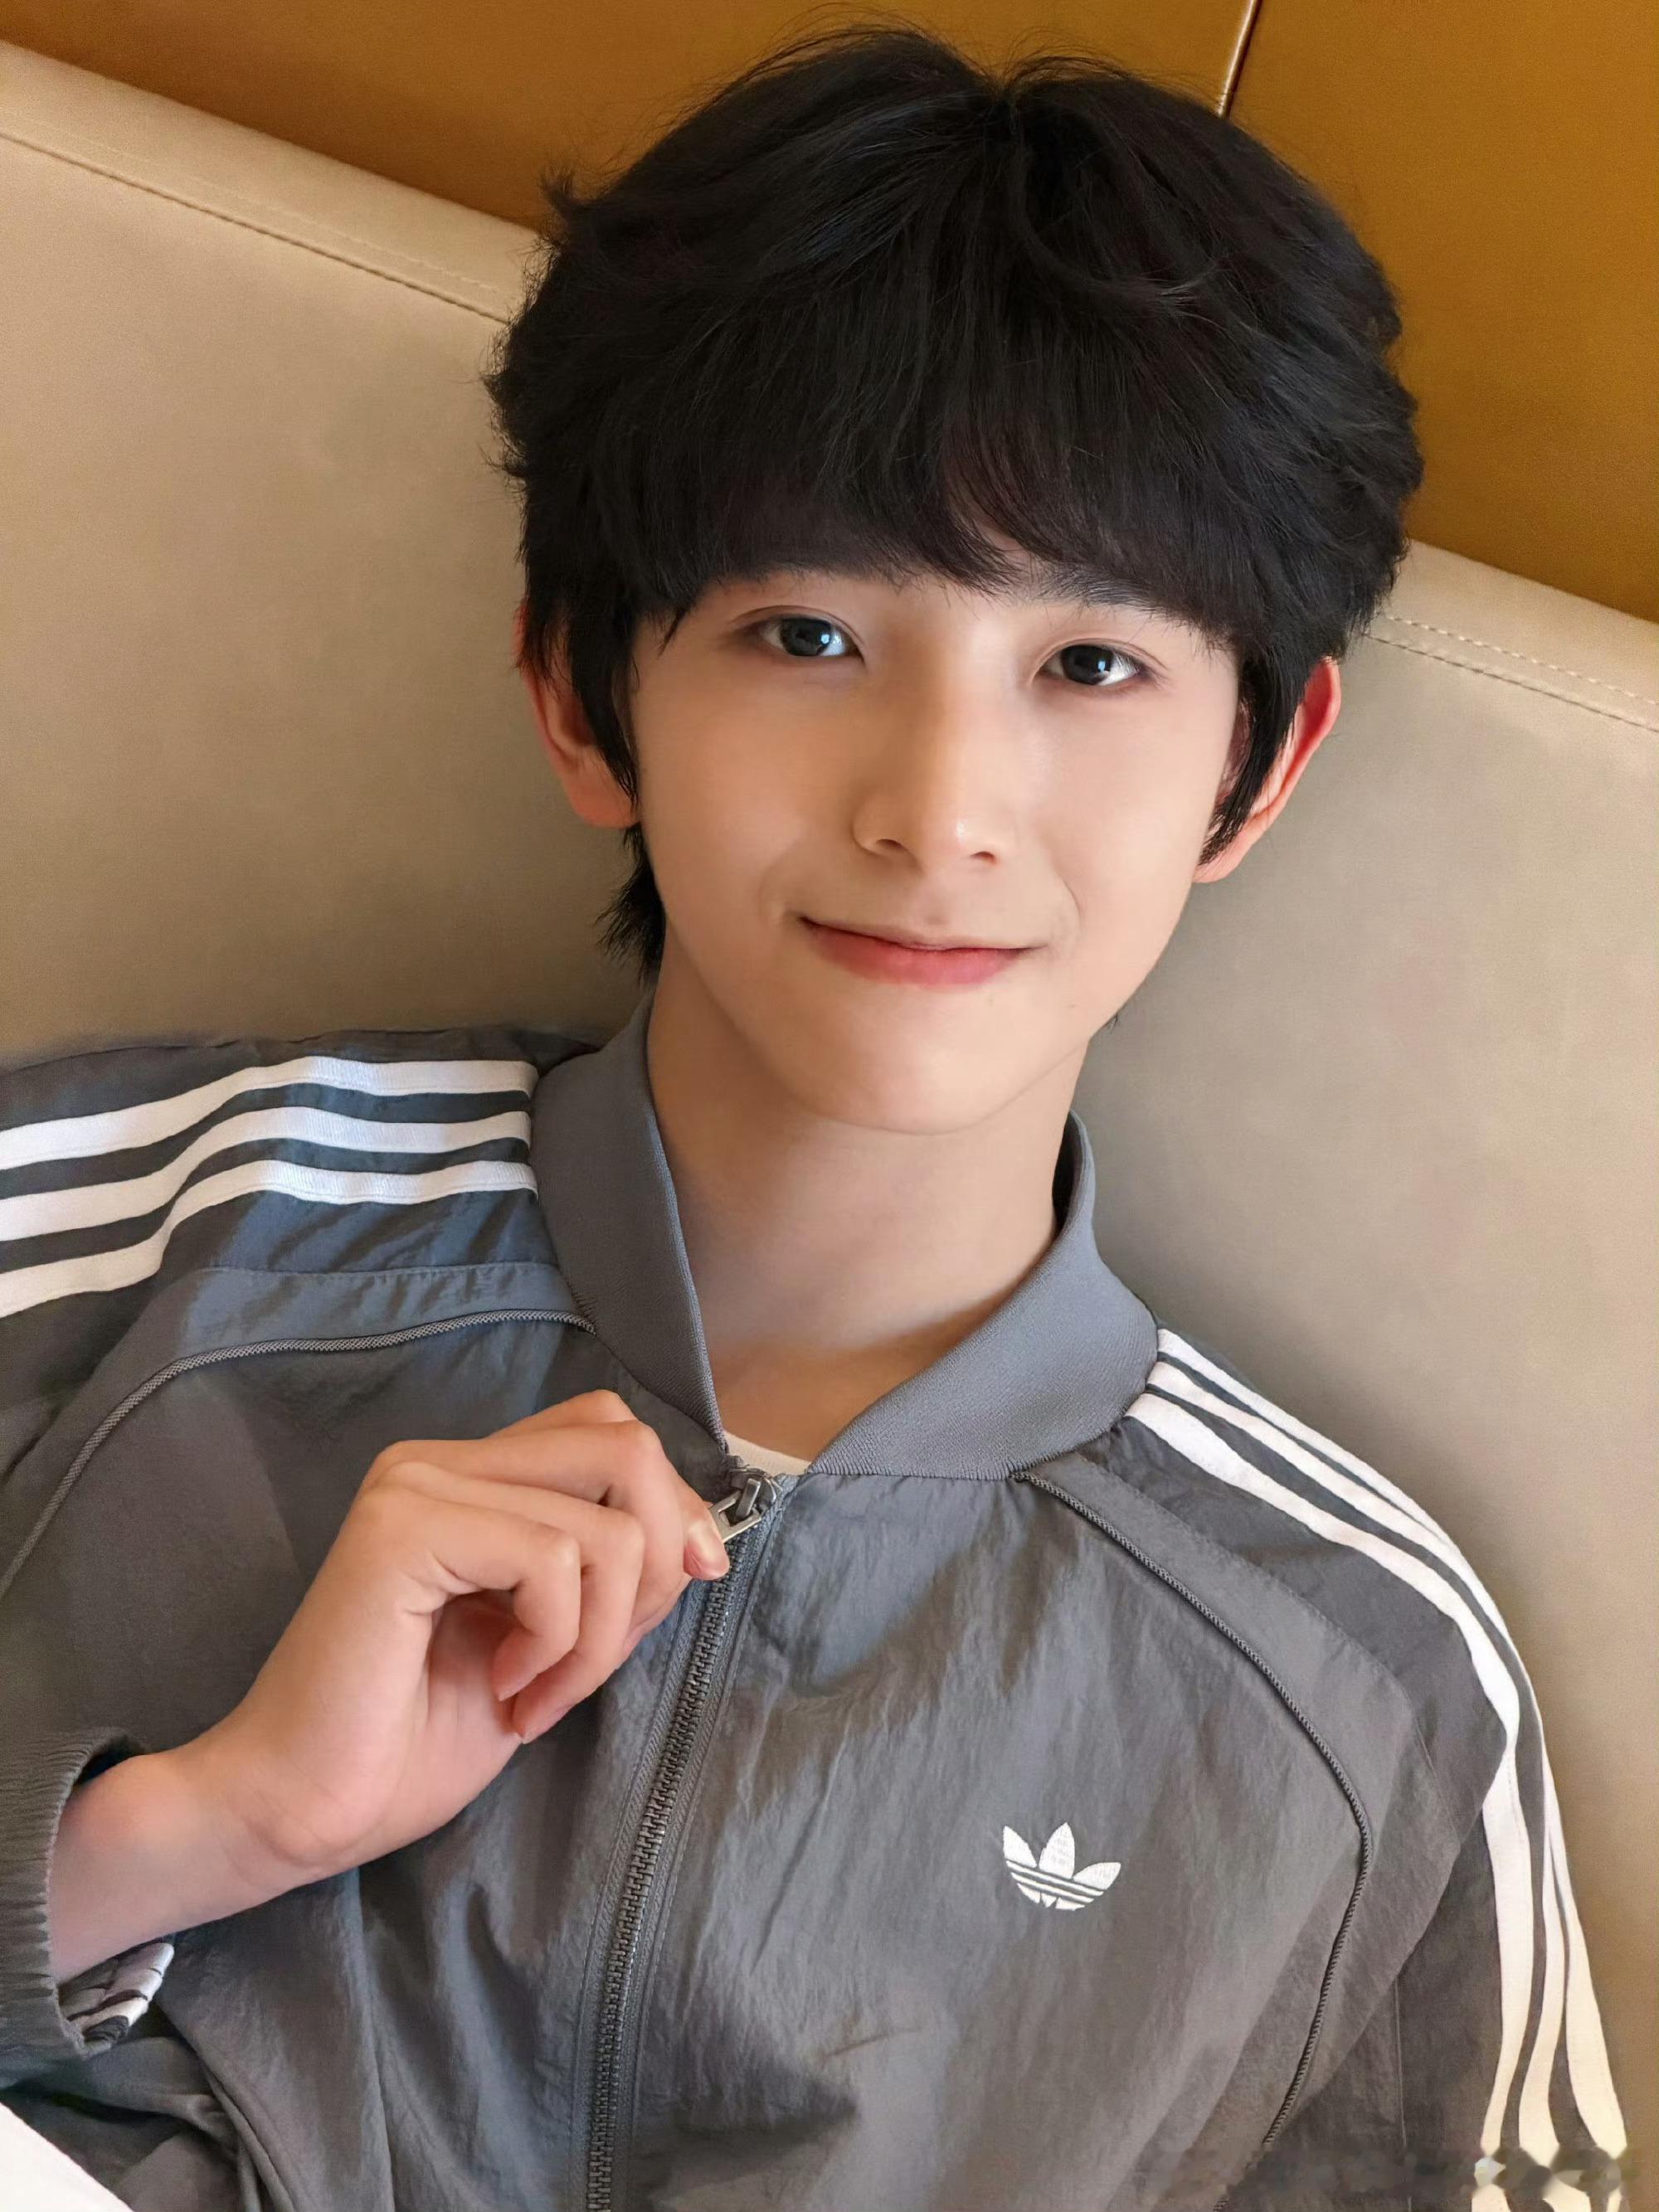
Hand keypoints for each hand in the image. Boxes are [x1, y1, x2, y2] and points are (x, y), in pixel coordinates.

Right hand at [172, 1390, 729, 1890]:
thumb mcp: (551, 1640)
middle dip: (654, 1565)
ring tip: (536, 1694)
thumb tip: (704, 1540)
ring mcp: (416, 1484)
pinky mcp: (403, 1527)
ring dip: (599, 1636)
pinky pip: (554, 1559)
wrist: (299, 1810)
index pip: (612, 1432)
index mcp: (469, 1474)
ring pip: (605, 1522)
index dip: (669, 1508)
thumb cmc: (414, 1740)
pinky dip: (560, 1643)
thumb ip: (607, 1573)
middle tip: (595, 1658)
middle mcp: (439, 1458)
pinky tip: (504, 1688)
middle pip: (626, 1448)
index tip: (667, 1598)